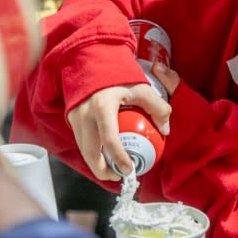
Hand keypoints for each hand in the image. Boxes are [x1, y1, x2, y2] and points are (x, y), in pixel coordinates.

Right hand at [66, 64, 176, 180]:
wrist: (91, 60)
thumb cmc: (118, 75)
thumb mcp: (141, 87)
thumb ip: (157, 107)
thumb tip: (166, 130)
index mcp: (102, 107)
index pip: (109, 140)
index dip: (118, 159)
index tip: (129, 170)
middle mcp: (84, 114)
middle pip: (91, 153)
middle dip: (103, 171)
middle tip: (119, 177)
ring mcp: (75, 117)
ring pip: (83, 150)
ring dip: (96, 164)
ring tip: (113, 171)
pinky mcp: (71, 118)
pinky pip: (81, 141)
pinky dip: (91, 153)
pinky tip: (104, 156)